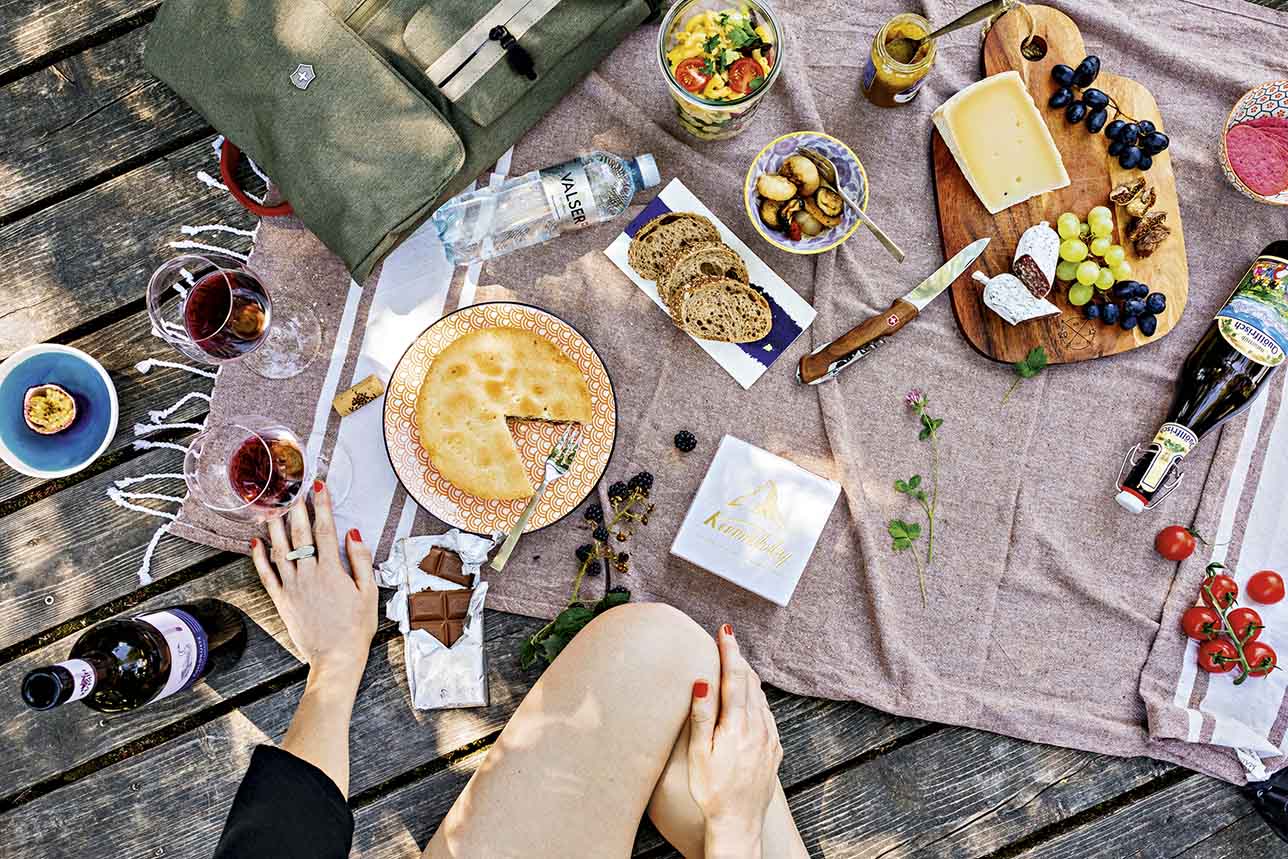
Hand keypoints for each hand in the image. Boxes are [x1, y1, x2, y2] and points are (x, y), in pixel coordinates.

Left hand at [251, 480, 377, 683]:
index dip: (322, 505)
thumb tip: (354, 533)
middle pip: (300, 534)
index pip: (325, 530)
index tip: (318, 486)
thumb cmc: (357, 627)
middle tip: (292, 489)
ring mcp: (292, 587)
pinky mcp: (282, 600)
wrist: (336, 658)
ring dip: (276, 526)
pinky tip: (255, 542)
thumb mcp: (369, 592)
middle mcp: (309, 574)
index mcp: (332, 571)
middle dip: (297, 508)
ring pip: (280, 549)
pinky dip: (259, 557)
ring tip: (272, 507)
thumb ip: (361, 560)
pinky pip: (266, 574)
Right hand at [687, 625, 782, 858]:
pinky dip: (757, 699)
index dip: (729, 651)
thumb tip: (703, 681)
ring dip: (748, 678)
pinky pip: (767, 714)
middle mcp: (758, 727)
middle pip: (750, 682)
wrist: (738, 823)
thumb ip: (702, 714)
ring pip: (761, 697)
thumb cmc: (712, 790)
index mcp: (738, 725)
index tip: (725, 631)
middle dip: (738, 658)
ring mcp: (769, 738)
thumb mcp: (699, 753)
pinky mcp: (774, 750)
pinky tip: (750, 700)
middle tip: (728, 641)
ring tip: (736, 665)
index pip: (734, 677)